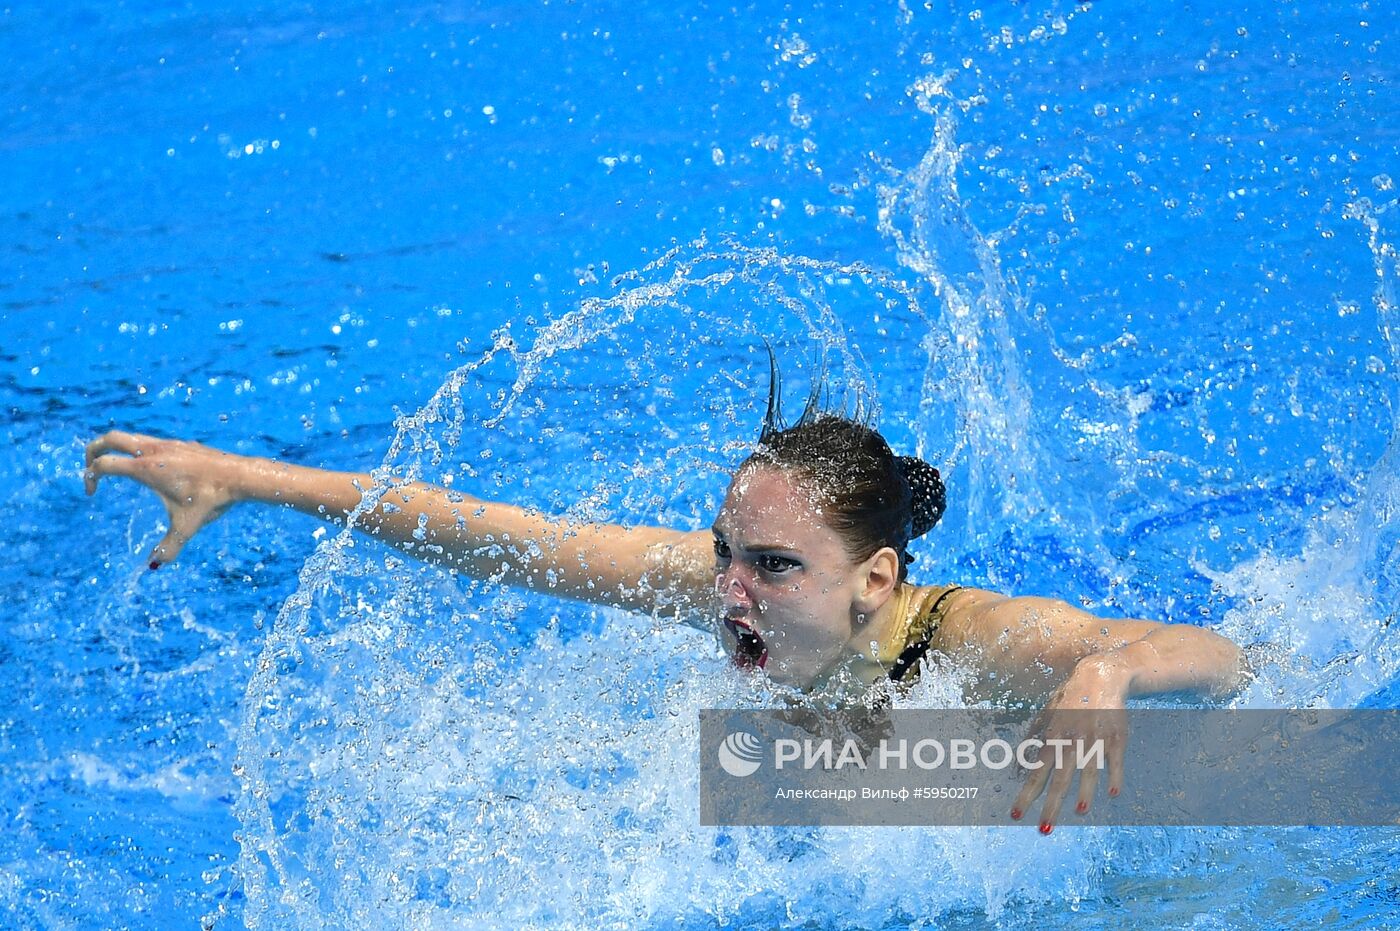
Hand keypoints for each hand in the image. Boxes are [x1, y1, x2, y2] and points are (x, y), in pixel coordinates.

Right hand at [85, 431, 242, 566]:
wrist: (239, 475)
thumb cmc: (210, 499)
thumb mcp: (186, 527)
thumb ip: (168, 547)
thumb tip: (155, 565)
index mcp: (146, 469)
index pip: (103, 464)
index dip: (90, 477)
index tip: (91, 494)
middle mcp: (153, 451)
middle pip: (110, 438)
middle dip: (93, 450)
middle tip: (90, 467)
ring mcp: (168, 444)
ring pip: (132, 436)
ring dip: (117, 448)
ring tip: (117, 468)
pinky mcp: (181, 444)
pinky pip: (152, 441)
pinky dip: (140, 449)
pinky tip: (151, 470)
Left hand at [1010, 654, 1130, 833]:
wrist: (1100, 677)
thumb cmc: (1070, 698)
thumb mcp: (1047, 713)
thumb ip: (1034, 736)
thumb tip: (1018, 759)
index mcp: (1052, 739)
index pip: (1035, 774)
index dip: (1025, 796)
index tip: (1016, 815)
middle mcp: (1071, 742)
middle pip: (1059, 780)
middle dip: (1050, 806)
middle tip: (1044, 830)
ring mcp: (1094, 741)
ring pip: (1088, 773)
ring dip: (1085, 794)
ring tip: (1080, 813)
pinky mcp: (1116, 738)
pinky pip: (1115, 761)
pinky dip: (1114, 776)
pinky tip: (1113, 793)